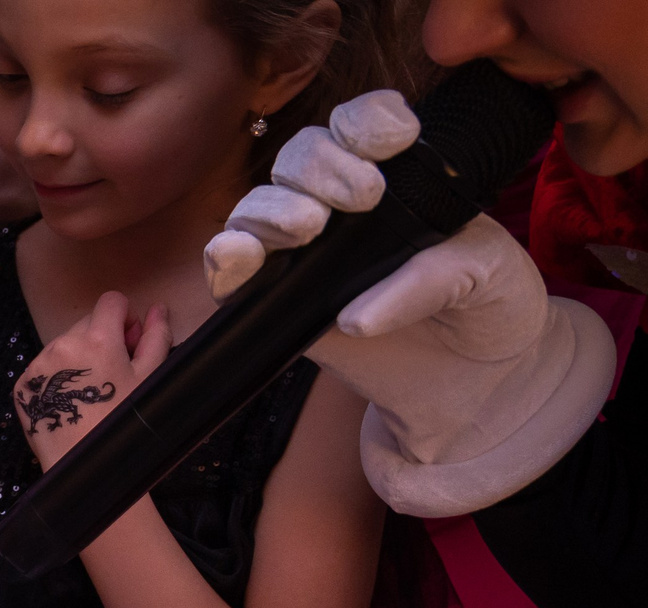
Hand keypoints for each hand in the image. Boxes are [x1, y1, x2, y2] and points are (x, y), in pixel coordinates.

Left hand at [14, 292, 169, 474]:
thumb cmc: (120, 423)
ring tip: (90, 393)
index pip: (111, 300)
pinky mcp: (22, 384)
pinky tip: (70, 402)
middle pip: (87, 323)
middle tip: (113, 374)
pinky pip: (44, 367)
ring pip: (64, 344)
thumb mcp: (149, 378)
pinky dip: (57, 377)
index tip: (128, 343)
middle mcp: (62, 345)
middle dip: (102, 339)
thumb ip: (156, 336)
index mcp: (97, 338)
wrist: (83, 466)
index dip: (125, 319)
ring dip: (79, 358)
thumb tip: (157, 309)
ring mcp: (38, 365)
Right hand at [204, 91, 614, 515]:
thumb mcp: (487, 274)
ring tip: (307, 228)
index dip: (366, 121)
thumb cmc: (486, 310)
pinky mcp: (276, 304)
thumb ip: (433, 277)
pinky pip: (232, 274)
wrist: (476, 380)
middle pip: (300, 158)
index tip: (395, 139)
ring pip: (259, 205)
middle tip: (363, 195)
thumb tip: (356, 315)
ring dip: (272, 208)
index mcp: (397, 178)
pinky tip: (239, 256)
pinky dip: (225, 259)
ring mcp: (304, 255)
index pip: (361, 127)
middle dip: (321, 165)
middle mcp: (342, 208)